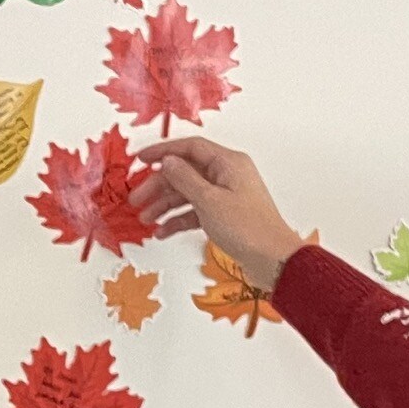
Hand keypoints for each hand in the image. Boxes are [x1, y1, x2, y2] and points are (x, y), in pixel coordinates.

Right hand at [133, 138, 306, 290]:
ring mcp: (225, 195)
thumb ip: (184, 178)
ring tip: (146, 219)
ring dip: (165, 205)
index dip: (163, 151)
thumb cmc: (247, 228)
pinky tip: (163, 231)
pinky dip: (179, 219)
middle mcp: (227, 175)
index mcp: (228, 163)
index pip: (190, 148)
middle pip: (185, 173)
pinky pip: (195, 211)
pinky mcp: (224, 214)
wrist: (272, 259)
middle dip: (159, 186)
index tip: (141, 159)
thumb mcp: (209, 200)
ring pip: (187, 193)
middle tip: (137, 199)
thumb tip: (168, 161)